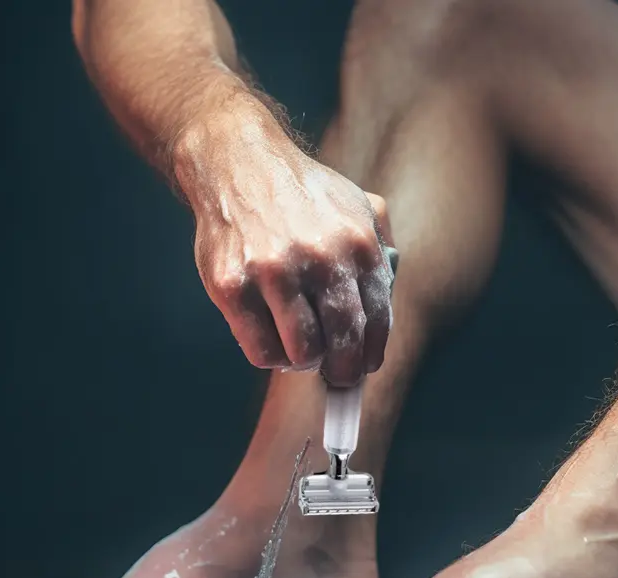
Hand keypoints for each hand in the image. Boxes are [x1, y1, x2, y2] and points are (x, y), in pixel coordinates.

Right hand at [189, 143, 395, 386]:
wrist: (238, 162)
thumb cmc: (301, 194)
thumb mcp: (357, 205)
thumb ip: (381, 252)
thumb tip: (385, 311)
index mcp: (358, 243)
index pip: (376, 321)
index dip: (371, 354)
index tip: (364, 366)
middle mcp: (319, 258)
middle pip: (343, 342)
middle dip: (343, 370)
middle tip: (337, 375)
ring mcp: (273, 272)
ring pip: (301, 353)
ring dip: (304, 361)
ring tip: (300, 349)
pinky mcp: (232, 286)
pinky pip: (260, 350)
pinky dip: (271, 356)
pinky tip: (272, 338)